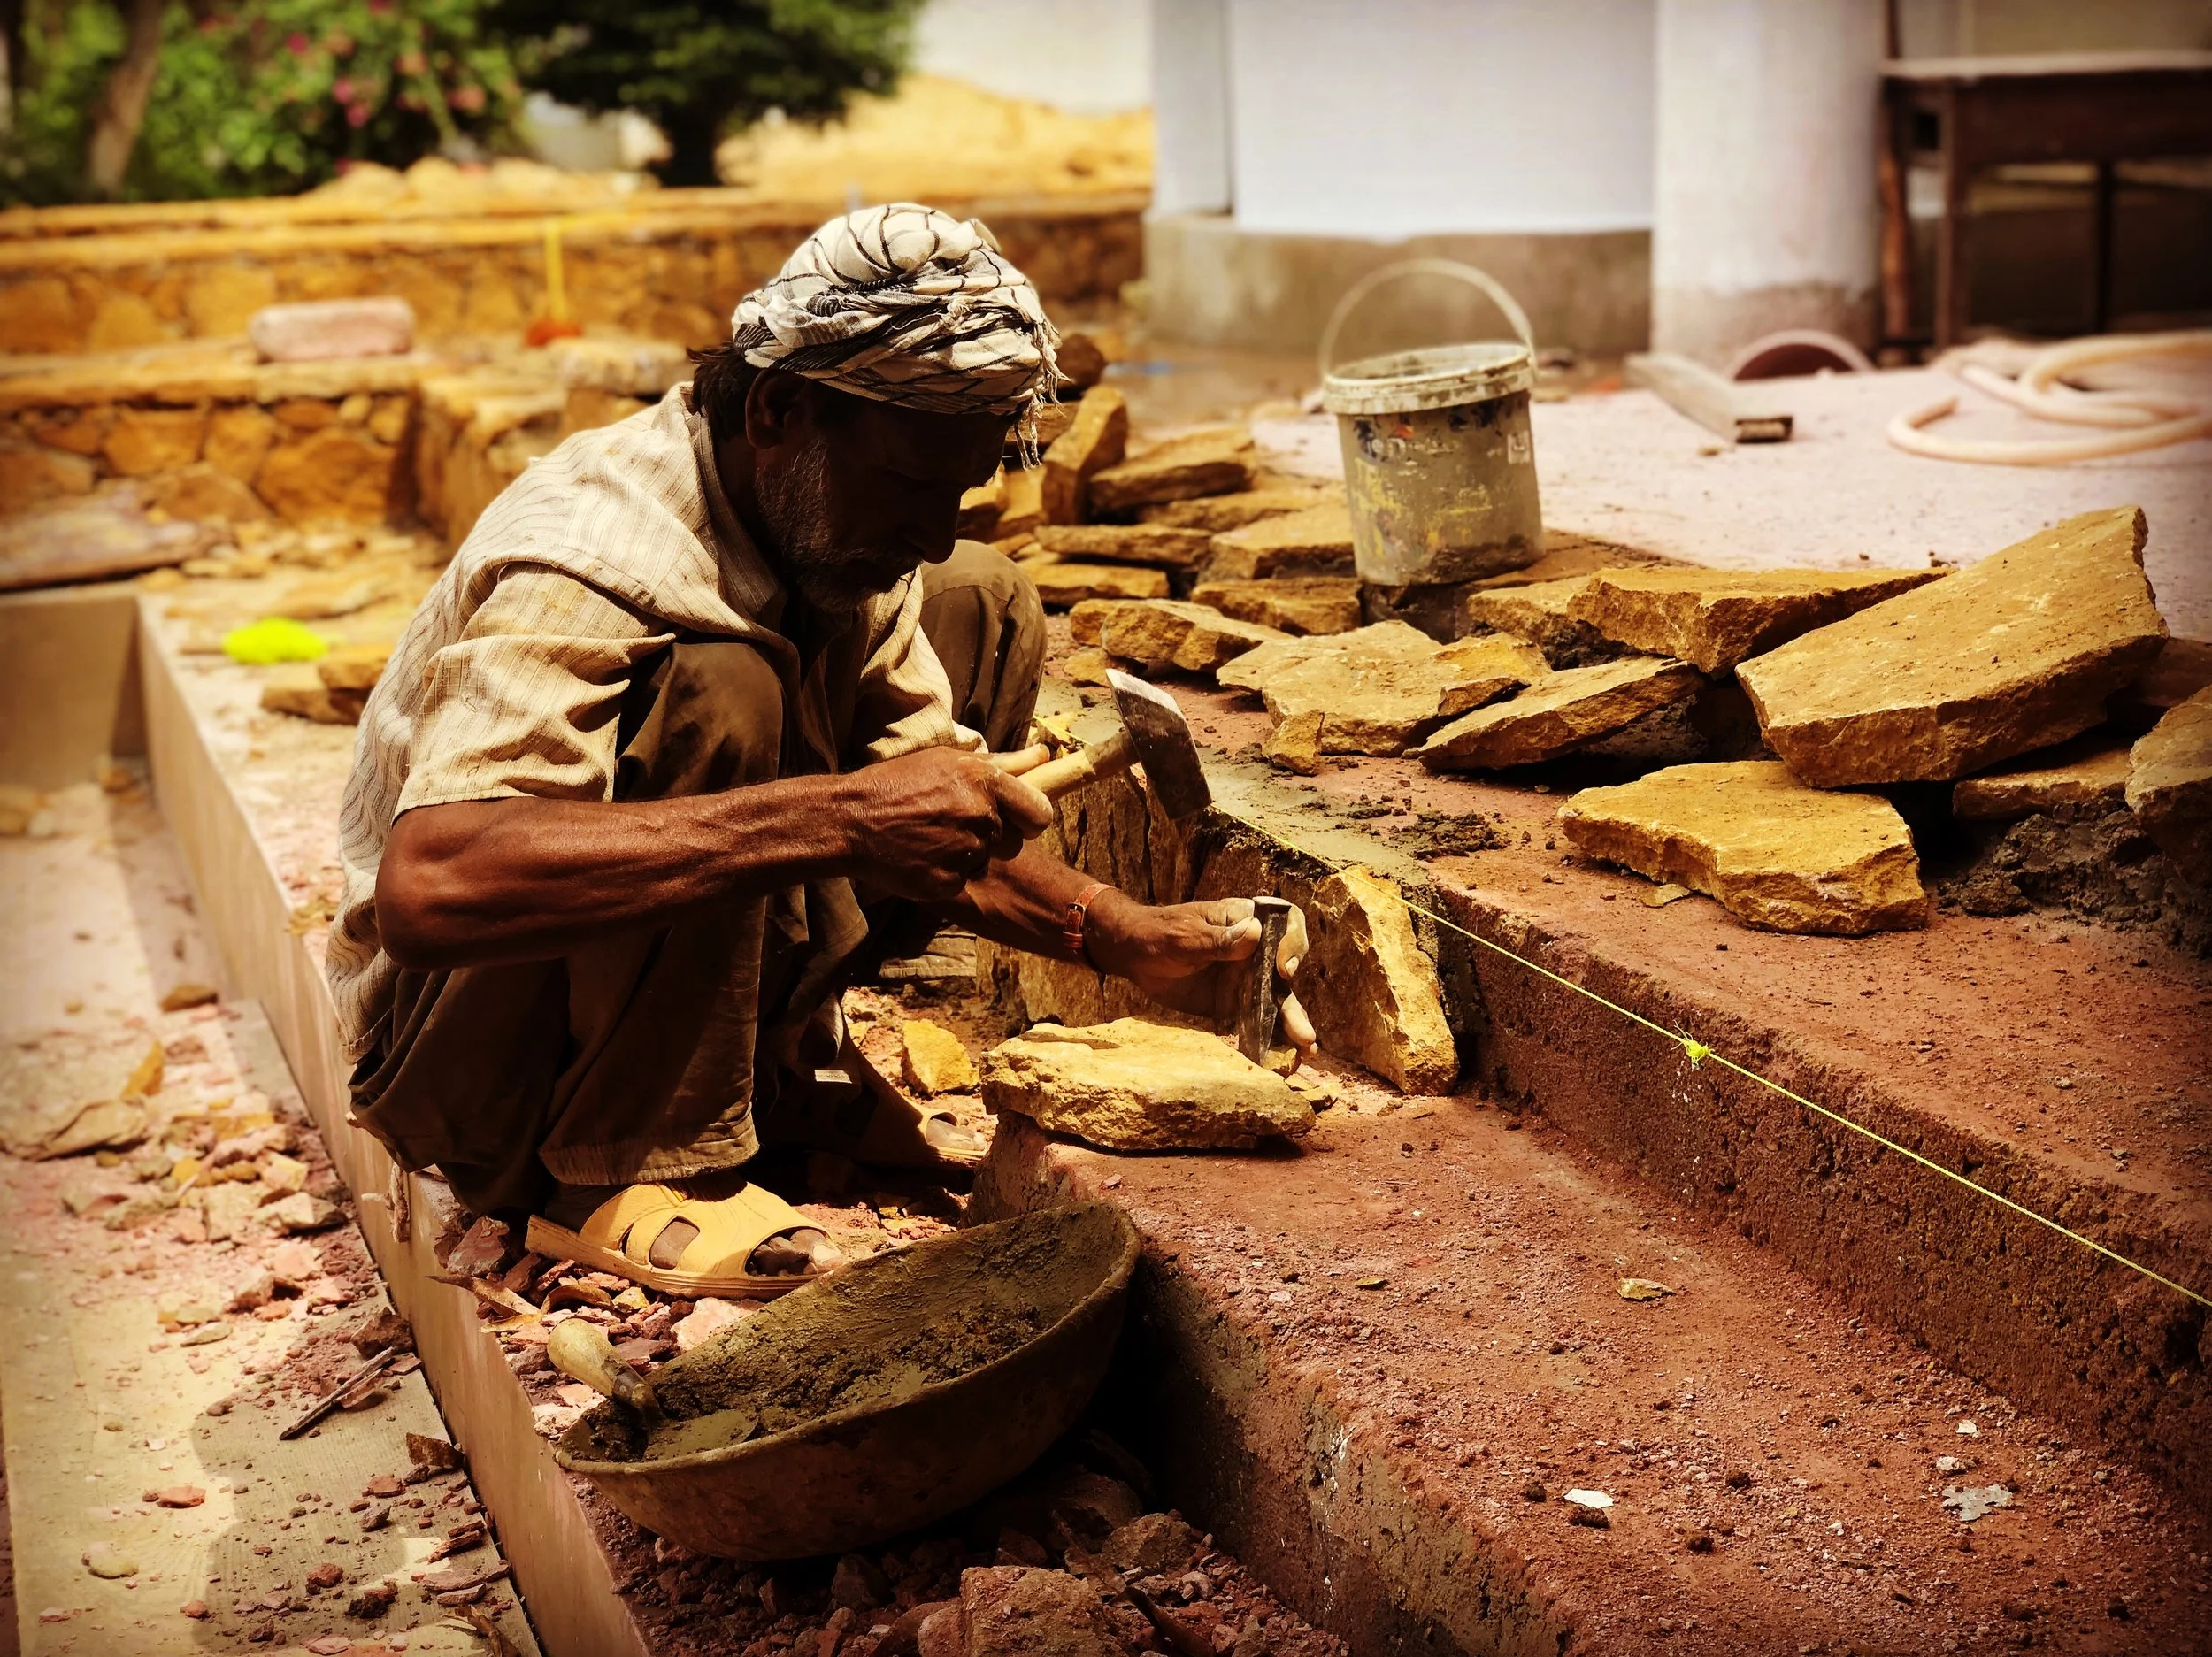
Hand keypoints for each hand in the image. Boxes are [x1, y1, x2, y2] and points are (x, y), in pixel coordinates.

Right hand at [838, 747, 1053, 902]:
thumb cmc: (898, 783)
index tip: (1018, 821)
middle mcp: (980, 817)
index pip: (1039, 812)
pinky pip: (960, 879)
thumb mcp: (948, 760)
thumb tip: (1044, 755)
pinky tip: (918, 856)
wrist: (851, 819)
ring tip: (926, 836)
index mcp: (985, 783)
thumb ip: (1003, 763)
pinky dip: (943, 873)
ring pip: (980, 858)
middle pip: (1004, 837)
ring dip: (960, 852)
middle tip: (947, 823)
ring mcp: (964, 851)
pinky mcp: (946, 881)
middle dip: (983, 832)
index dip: (1031, 819)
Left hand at [1086, 893, 1316, 1056]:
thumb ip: (1217, 939)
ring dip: (1291, 1025)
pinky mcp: (1234, 1003)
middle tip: (1304, 1032)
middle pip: (1286, 973)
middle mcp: (1254, 951)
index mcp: (1245, 922)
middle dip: (1296, 1003)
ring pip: (1276, 1001)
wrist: (1134, 956)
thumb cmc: (1158, 934)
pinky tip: (1282, 1057)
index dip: (1293, 945)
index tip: (1284, 969)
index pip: (1285, 926)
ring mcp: (1246, 979)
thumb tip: (1255, 932)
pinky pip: (1255, 1020)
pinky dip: (1268, 1038)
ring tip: (1305, 1049)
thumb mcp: (1184, 935)